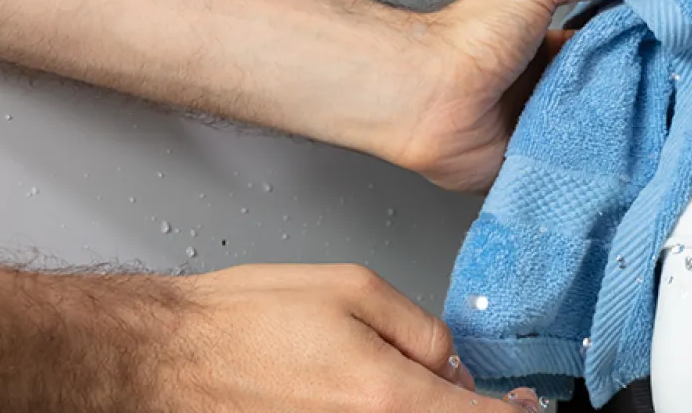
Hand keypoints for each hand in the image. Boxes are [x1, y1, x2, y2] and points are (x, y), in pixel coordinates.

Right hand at [166, 264, 544, 411]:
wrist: (165, 357)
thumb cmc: (243, 321)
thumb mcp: (356, 291)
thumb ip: (424, 332)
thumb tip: (456, 370)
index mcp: (387, 398)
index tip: (526, 406)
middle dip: (463, 407)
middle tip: (465, 388)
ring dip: (423, 409)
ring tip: (393, 380)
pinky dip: (384, 412)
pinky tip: (363, 392)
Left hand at [385, 0, 671, 191]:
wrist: (428, 94)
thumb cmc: (469, 35)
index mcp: (557, 43)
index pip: (619, 41)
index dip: (652, 40)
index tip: (688, 41)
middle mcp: (556, 85)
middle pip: (620, 89)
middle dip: (651, 91)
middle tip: (689, 91)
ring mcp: (548, 126)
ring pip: (607, 131)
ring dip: (631, 130)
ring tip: (670, 128)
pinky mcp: (540, 162)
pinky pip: (581, 168)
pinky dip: (604, 167)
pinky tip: (632, 162)